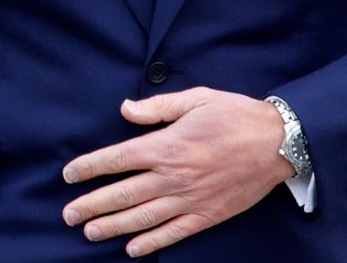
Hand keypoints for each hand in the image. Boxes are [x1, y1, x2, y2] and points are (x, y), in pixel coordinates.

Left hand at [60, 87, 292, 256]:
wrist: (278, 142)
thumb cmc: (234, 116)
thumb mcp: (194, 99)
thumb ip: (156, 108)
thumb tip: (125, 109)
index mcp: (166, 146)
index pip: (116, 159)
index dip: (88, 168)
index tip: (68, 175)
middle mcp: (173, 176)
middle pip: (122, 193)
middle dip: (91, 204)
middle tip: (67, 215)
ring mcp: (190, 199)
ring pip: (142, 217)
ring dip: (112, 226)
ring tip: (89, 232)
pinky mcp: (208, 215)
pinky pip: (174, 233)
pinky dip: (151, 242)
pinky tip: (132, 249)